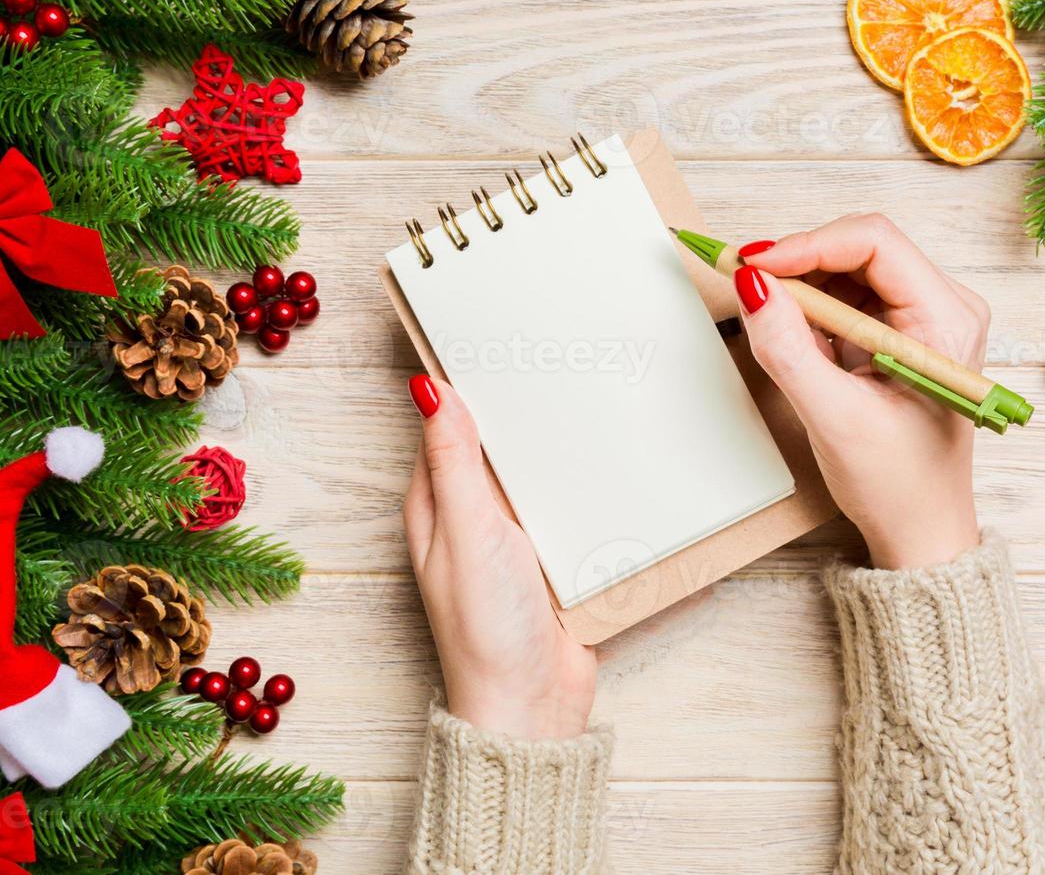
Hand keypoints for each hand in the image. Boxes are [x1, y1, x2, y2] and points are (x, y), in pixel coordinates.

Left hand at [403, 375, 596, 738]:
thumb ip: (452, 461)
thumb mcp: (467, 530)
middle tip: (563, 358)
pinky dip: (589, 493)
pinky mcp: (556, 564)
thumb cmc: (486, 627)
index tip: (498, 338)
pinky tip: (616, 468)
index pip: (447, 427)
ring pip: (541, 477)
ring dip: (563, 452)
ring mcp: (516, 543)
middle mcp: (472, 520)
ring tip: (597, 400)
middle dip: (525, 412)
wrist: (534, 706)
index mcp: (437, 506)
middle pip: (500, 449)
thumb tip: (428, 389)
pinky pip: (573, 513)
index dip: (469, 385)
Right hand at [734, 214, 988, 568]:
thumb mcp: (835, 418)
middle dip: (798, 262)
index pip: (874, 243)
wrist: (918, 530)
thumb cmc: (900, 485)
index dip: (807, 244)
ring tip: (768, 320)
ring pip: (845, 271)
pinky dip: (807, 310)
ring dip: (800, 288)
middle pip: (858, 249)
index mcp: (948, 320)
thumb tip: (753, 286)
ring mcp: (917, 320)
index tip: (754, 264)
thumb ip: (789, 349)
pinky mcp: (892, 335)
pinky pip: (842, 299)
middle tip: (744, 281)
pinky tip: (791, 339)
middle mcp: (941, 308)